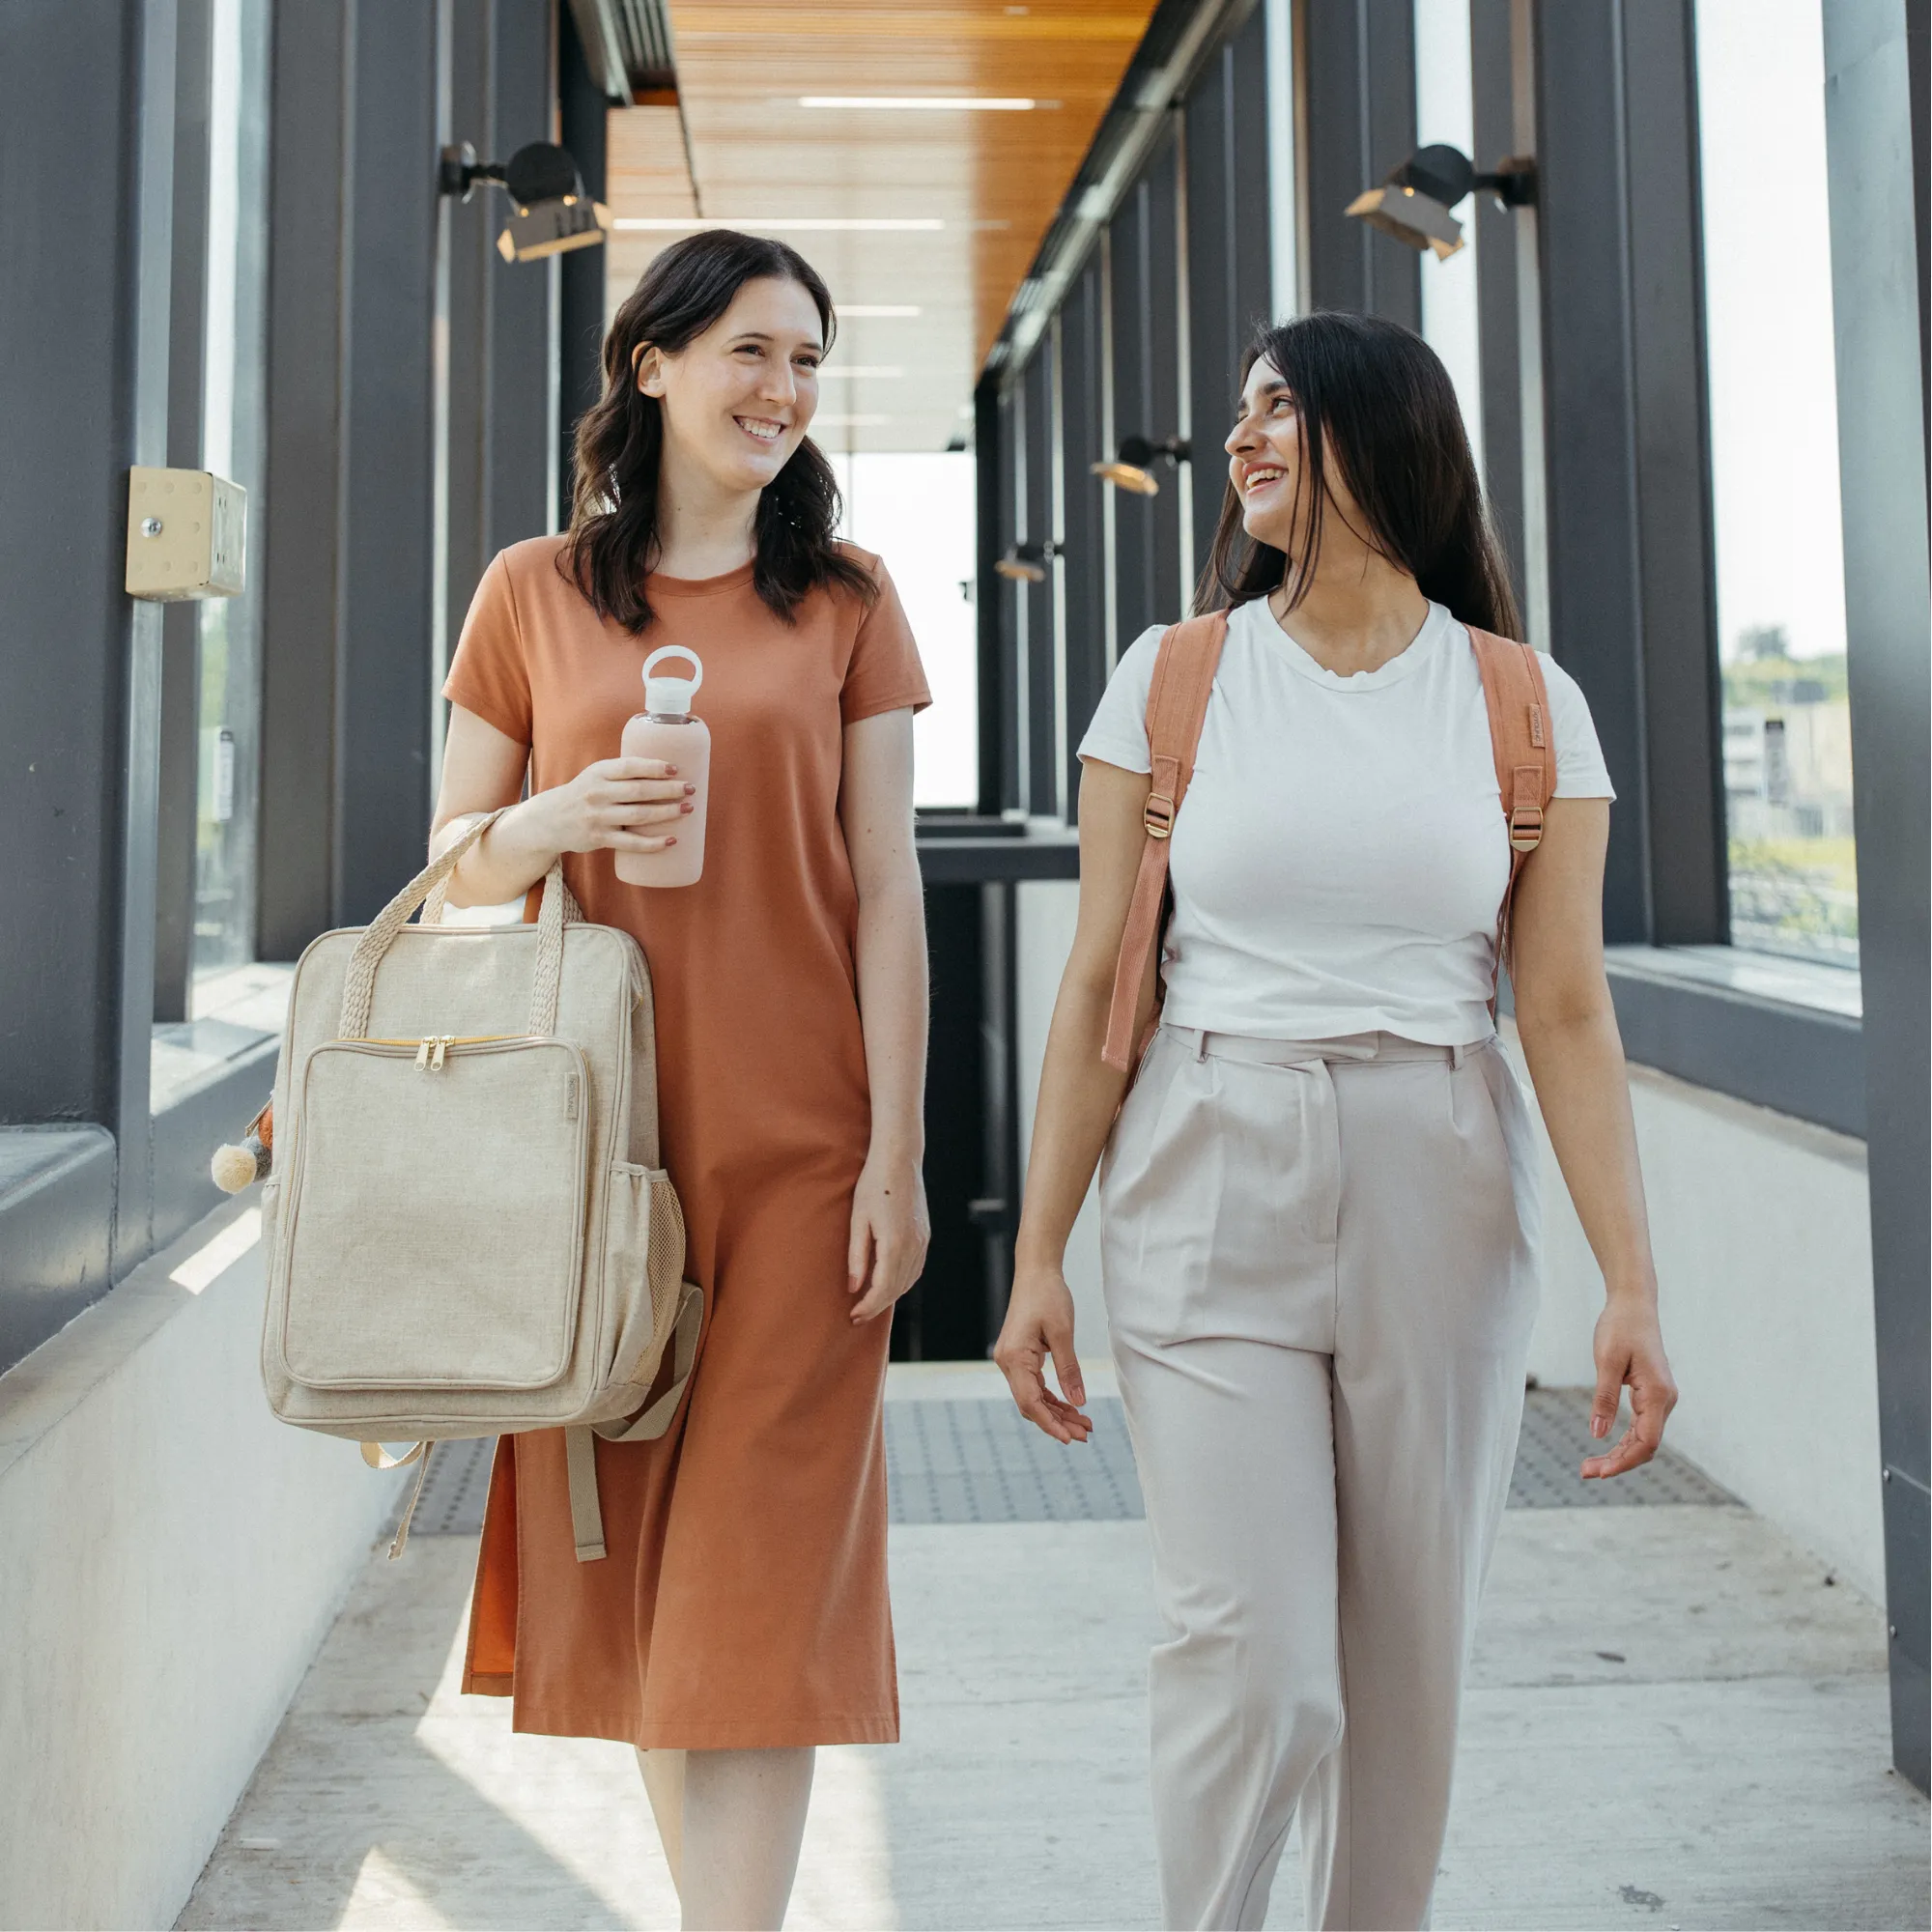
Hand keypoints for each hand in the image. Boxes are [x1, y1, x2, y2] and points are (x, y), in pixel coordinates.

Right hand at [531, 757, 693, 857]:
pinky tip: (671, 840)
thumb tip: (666, 772)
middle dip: (668, 789)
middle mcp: (597, 793)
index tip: (676, 769)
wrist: (551, 819)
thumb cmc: (584, 794)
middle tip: (690, 789)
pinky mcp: (599, 838)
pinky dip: (653, 843)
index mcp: (599, 772)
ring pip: (639, 815)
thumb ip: (623, 773)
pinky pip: (631, 842)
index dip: (654, 767)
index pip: (630, 766)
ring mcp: (598, 816)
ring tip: (687, 809)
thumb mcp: (596, 776)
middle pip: (639, 791)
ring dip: (667, 812)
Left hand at [847, 1151, 929, 1323]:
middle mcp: (913, 1246)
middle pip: (896, 1289)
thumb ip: (856, 1256)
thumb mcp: (858, 1220)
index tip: (853, 1316)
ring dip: (890, 1296)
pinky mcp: (924, 1236)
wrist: (899, 1160)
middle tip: (857, 1316)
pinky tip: (889, 1284)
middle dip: (876, 1306)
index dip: (868, 1306)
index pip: (882, 1288)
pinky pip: (916, 1268)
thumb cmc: (873, 1185)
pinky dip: (903, 1282)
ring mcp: (922, 1241)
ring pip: (908, 1281)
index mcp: (894, 1244)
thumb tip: (853, 1287)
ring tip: (870, 1303)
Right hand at [993, 1262, 1091, 1444]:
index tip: (1070, 1438)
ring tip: (1083, 1423)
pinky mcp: (1019, 1356)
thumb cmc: (1048, 1295)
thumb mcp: (1063, 1333)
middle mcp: (1007, 1362)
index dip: (1050, 1423)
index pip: (1030, 1401)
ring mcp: (1011, 1360)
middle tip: (1085, 1433)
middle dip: (1057, 1421)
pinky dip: (1051, 1397)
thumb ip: (1069, 1370)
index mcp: (1014, 1357)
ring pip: (1033, 1397)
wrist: (1036, 1271)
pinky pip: (1033, 1385)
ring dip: (1056, 1411)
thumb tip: (1078, 1403)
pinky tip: (1070, 1406)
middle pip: (1030, 1403)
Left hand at [1581, 1294, 1678, 1479]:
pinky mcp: (1651, 1395)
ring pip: (1643, 1438)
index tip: (1600, 1472)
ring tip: (1589, 1466)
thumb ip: (1604, 1398)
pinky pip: (1640, 1426)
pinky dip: (1623, 1440)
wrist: (1634, 1305)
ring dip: (1619, 1454)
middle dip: (1618, 1462)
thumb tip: (1598, 1435)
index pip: (1647, 1441)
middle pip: (1645, 1445)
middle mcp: (1665, 1400)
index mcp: (1658, 1394)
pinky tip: (1605, 1449)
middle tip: (1585, 1472)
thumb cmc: (1620, 1328)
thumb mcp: (1607, 1362)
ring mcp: (1660, 1399)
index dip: (1624, 1460)